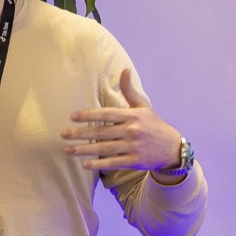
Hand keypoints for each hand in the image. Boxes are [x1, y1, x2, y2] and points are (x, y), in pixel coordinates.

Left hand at [62, 69, 182, 173]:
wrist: (172, 147)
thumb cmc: (153, 125)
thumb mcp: (143, 107)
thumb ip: (130, 91)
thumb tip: (124, 70)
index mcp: (132, 115)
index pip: (106, 114)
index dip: (88, 115)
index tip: (72, 117)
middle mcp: (132, 130)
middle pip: (101, 132)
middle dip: (80, 134)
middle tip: (63, 134)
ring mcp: (133, 147)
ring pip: (104, 148)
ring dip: (84, 150)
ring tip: (68, 150)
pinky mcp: (134, 161)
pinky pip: (113, 162)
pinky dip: (98, 164)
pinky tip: (85, 164)